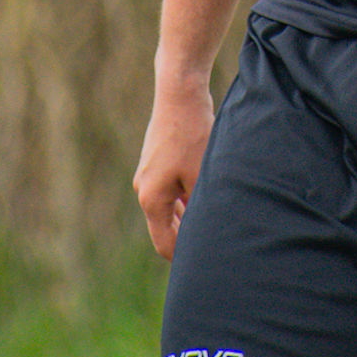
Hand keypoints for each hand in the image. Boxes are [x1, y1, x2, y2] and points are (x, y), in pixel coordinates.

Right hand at [133, 78, 215, 258]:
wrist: (180, 94)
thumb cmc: (193, 135)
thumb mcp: (201, 176)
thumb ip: (198, 208)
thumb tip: (205, 232)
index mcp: (151, 199)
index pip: (164, 243)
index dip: (183, 257)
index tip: (205, 262)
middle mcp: (144, 189)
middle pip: (164, 226)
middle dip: (186, 236)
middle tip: (213, 245)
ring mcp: (147, 174)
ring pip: (167, 208)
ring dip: (186, 216)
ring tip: (213, 221)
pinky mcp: (155, 161)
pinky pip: (168, 190)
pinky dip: (183, 198)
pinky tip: (203, 196)